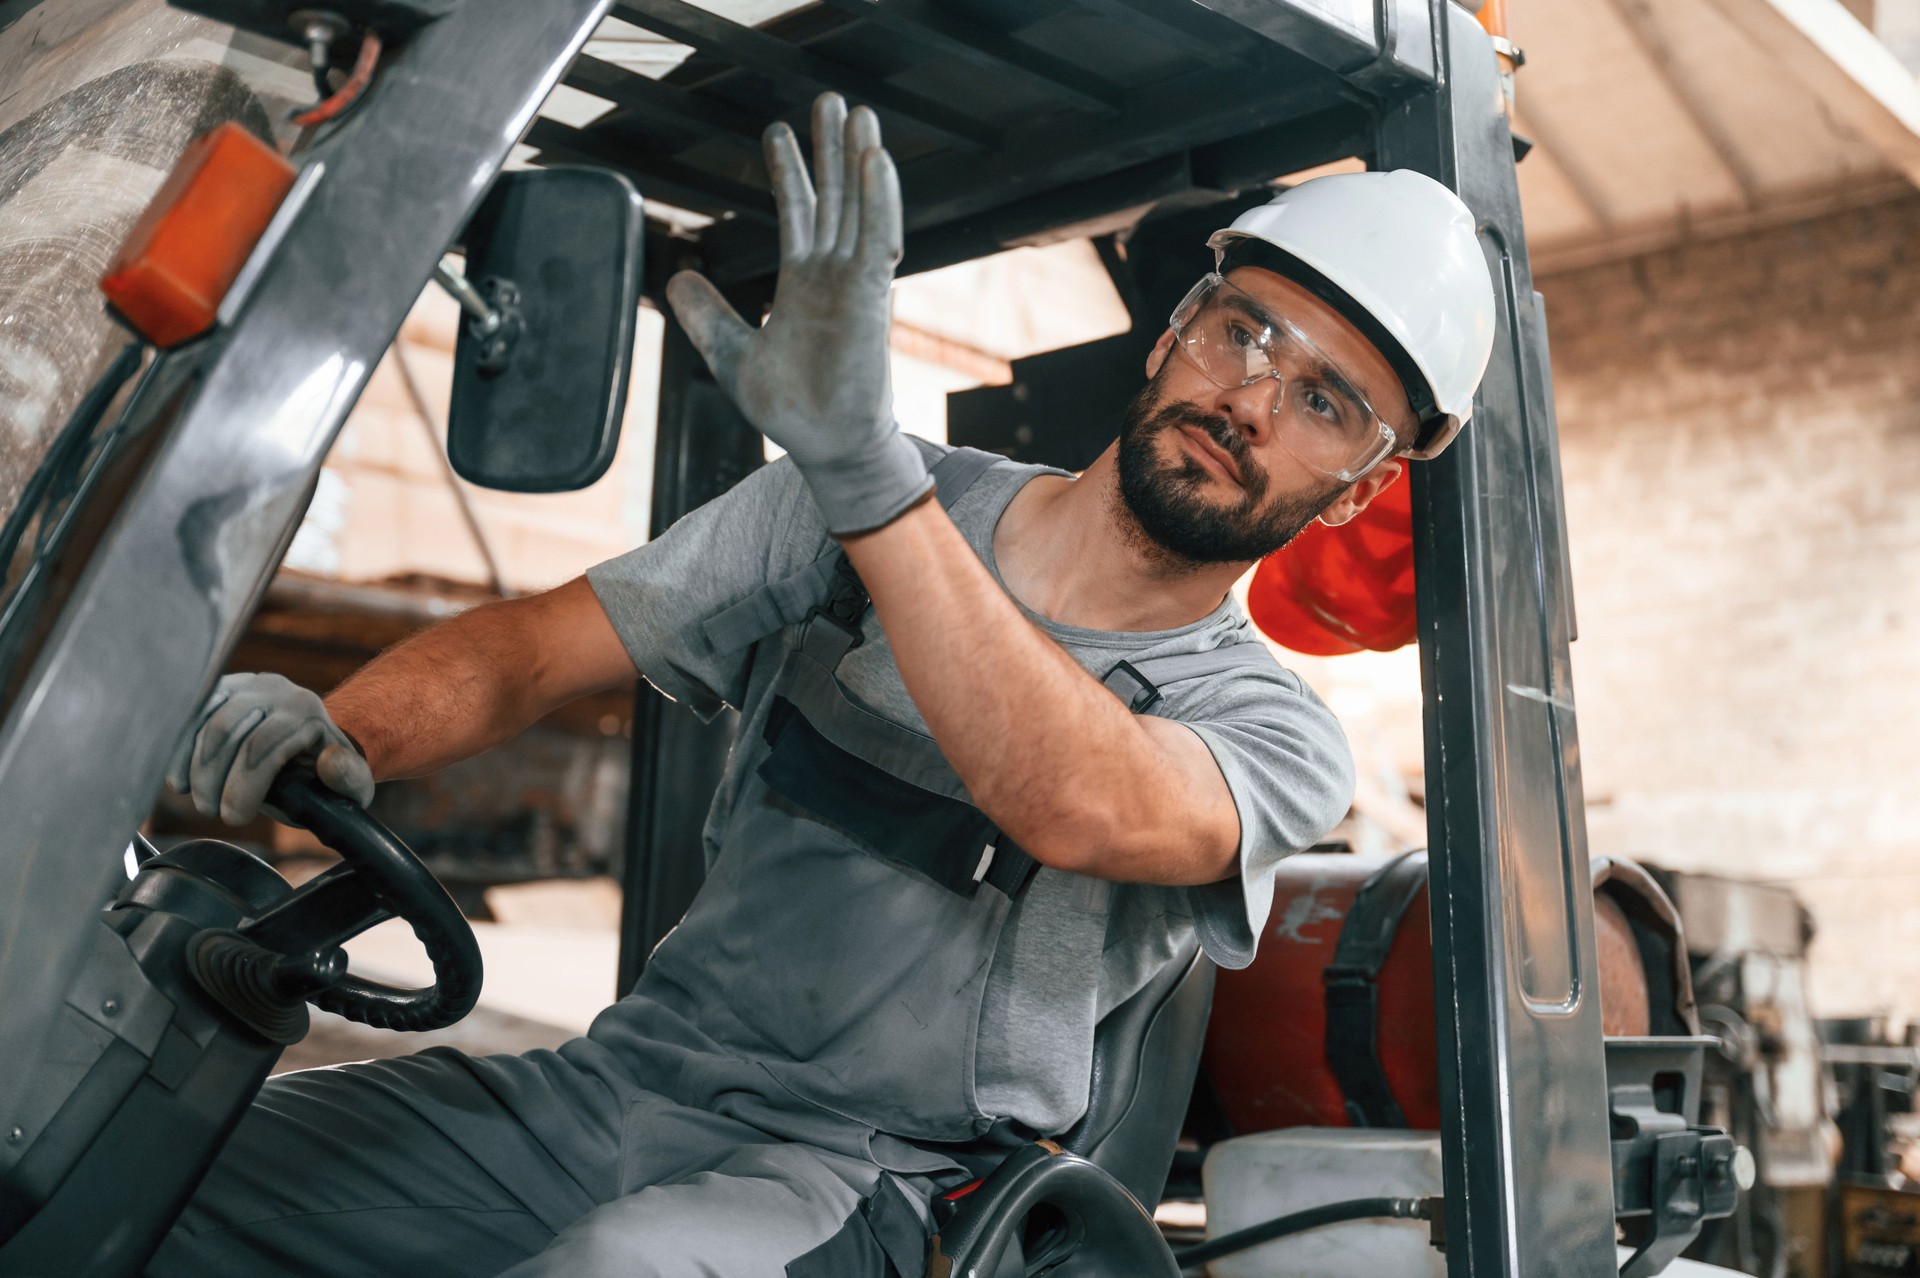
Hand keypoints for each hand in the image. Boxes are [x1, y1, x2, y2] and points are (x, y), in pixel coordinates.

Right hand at [166, 672, 374, 824]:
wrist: (311, 740)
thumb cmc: (326, 772)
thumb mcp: (352, 782)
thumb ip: (350, 779)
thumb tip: (328, 762)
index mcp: (307, 713)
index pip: (263, 747)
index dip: (242, 786)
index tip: (232, 818)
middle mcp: (276, 691)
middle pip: (227, 732)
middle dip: (213, 780)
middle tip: (210, 811)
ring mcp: (246, 684)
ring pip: (205, 723)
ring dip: (194, 767)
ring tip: (198, 799)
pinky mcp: (222, 687)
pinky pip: (191, 713)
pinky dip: (179, 747)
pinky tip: (178, 779)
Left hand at [665, 92, 929, 535]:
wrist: (824, 446)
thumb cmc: (793, 409)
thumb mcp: (731, 356)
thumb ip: (708, 317)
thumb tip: (676, 280)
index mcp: (805, 285)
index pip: (800, 215)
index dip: (789, 172)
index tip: (780, 132)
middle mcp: (833, 277)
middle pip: (835, 198)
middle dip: (832, 149)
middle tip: (832, 100)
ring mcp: (853, 284)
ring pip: (859, 208)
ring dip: (859, 159)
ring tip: (859, 113)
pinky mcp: (868, 299)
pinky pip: (875, 239)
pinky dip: (878, 199)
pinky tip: (875, 161)